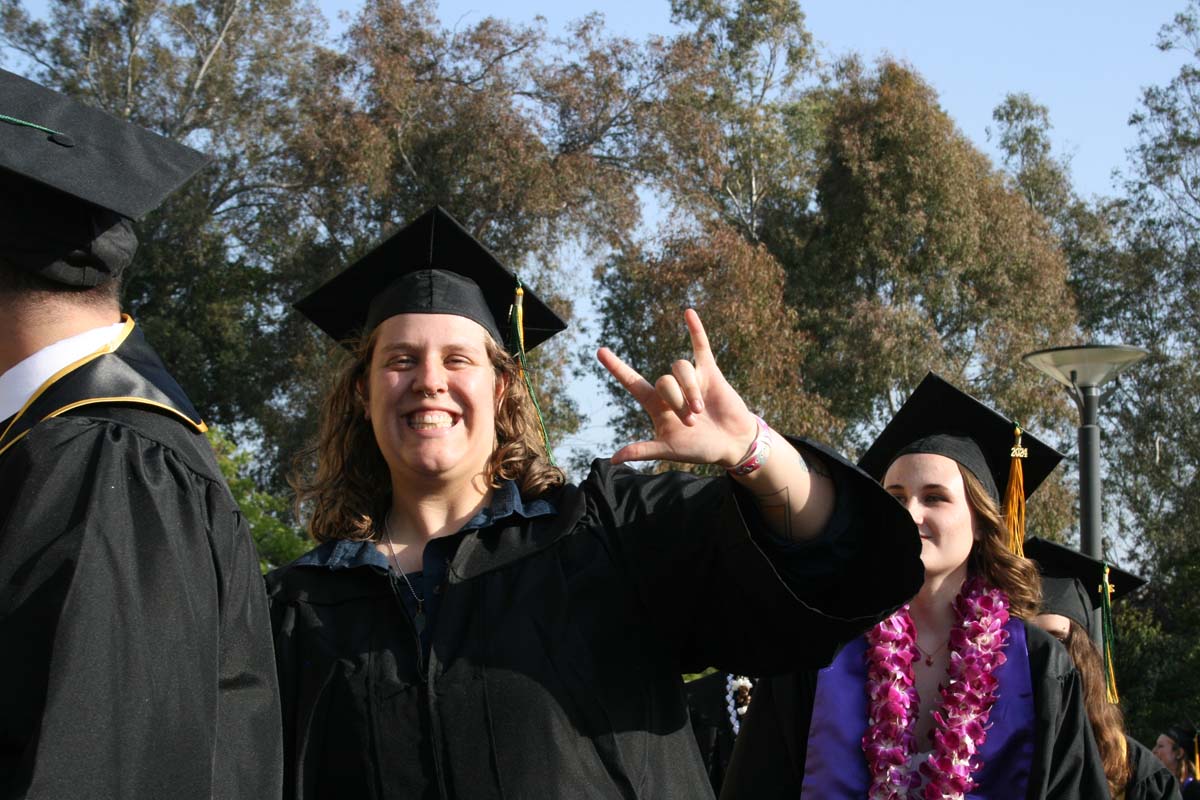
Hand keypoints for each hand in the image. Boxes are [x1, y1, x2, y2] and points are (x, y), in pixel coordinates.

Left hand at [597, 308, 759, 466]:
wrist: (732, 444)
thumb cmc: (700, 449)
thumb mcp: (669, 450)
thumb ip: (643, 449)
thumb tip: (613, 460)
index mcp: (657, 406)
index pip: (633, 382)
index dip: (617, 368)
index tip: (600, 351)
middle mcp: (672, 389)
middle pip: (663, 380)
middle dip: (677, 401)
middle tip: (691, 421)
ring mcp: (691, 378)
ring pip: (681, 368)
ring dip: (690, 390)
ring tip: (700, 411)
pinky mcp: (710, 372)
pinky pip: (700, 346)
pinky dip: (695, 329)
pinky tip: (687, 312)